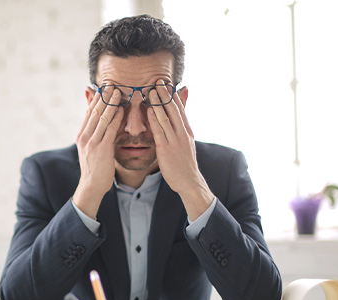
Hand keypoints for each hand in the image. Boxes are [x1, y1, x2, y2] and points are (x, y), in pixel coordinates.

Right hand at [73, 88, 124, 218]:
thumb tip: (101, 120)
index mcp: (82, 134)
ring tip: (118, 91)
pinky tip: (121, 110)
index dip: (97, 98)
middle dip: (104, 97)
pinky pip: (109, 130)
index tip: (104, 86)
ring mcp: (92, 142)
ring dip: (110, 103)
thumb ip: (95, 132)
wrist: (91, 186)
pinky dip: (115, 118)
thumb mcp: (91, 147)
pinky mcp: (101, 149)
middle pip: (94, 111)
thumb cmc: (95, 167)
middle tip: (112, 84)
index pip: (89, 111)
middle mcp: (85, 136)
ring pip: (101, 118)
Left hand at [146, 81, 213, 219]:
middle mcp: (182, 133)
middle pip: (174, 109)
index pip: (180, 108)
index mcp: (187, 130)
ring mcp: (175, 140)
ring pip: (166, 118)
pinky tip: (149, 110)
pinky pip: (160, 131)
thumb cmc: (184, 161)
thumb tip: (179, 118)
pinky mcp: (166, 149)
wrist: (188, 180)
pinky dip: (154, 119)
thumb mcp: (186, 141)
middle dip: (165, 94)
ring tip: (151, 91)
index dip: (172, 95)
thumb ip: (180, 127)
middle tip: (158, 81)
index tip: (165, 83)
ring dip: (158, 103)